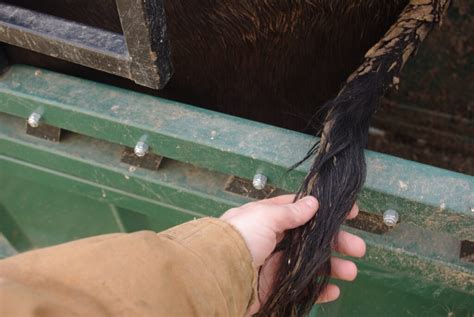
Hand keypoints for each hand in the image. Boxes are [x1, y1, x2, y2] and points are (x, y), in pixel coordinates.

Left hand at [220, 194, 365, 314]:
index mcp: (268, 218)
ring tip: (351, 271)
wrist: (218, 274)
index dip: (325, 211)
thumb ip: (289, 211)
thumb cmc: (238, 238)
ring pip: (310, 264)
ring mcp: (275, 264)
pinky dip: (319, 289)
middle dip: (336, 242)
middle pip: (312, 239)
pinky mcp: (275, 287)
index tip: (349, 213)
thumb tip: (312, 202)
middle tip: (357, 247)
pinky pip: (302, 287)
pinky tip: (333, 289)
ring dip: (333, 267)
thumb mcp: (264, 216)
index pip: (302, 211)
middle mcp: (273, 240)